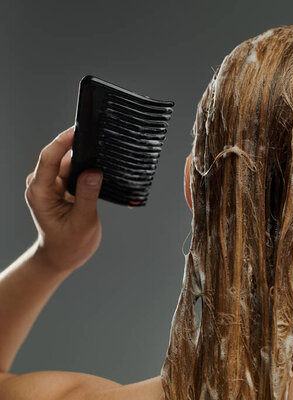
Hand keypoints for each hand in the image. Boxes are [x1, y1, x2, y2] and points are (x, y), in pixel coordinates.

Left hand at [24, 127, 102, 272]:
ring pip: (70, 162)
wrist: (62, 257)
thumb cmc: (69, 244)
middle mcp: (42, 185)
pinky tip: (99, 172)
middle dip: (81, 149)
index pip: (49, 158)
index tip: (79, 130)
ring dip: (86, 161)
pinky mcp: (61, 186)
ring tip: (105, 164)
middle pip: (61, 157)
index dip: (63, 141)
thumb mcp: (82, 221)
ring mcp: (51, 185)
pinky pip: (74, 170)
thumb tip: (94, 171)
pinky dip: (86, 170)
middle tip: (103, 145)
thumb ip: (87, 194)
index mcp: (40, 192)